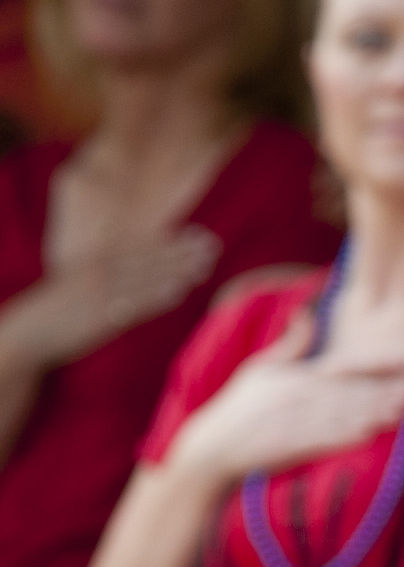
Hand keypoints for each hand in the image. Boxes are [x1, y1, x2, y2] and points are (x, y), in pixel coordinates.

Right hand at [0, 228, 218, 370]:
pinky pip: (131, 306)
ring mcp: (99, 294)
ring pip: (145, 279)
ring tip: (205, 264)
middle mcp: (98, 273)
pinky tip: (178, 292)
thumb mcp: (81, 287)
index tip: (197, 233)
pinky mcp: (98, 317)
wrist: (29, 332)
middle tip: (212, 242)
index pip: (139, 248)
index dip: (170, 241)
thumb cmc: (58, 313)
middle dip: (180, 251)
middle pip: (146, 259)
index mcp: (95, 263)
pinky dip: (155, 298)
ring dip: (176, 270)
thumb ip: (109, 279)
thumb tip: (143, 281)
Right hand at [161, 314, 403, 489]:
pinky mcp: (300, 447)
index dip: (378, 364)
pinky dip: (356, 434)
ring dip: (381, 411)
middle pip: (356, 392)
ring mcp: (302, 423)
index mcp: (297, 377)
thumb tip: (307, 314)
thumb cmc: (239, 406)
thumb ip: (291, 345)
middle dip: (390, 389)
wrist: (215, 447)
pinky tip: (378, 431)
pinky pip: (333, 439)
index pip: (345, 367)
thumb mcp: (260, 368)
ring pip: (351, 414)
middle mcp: (302, 398)